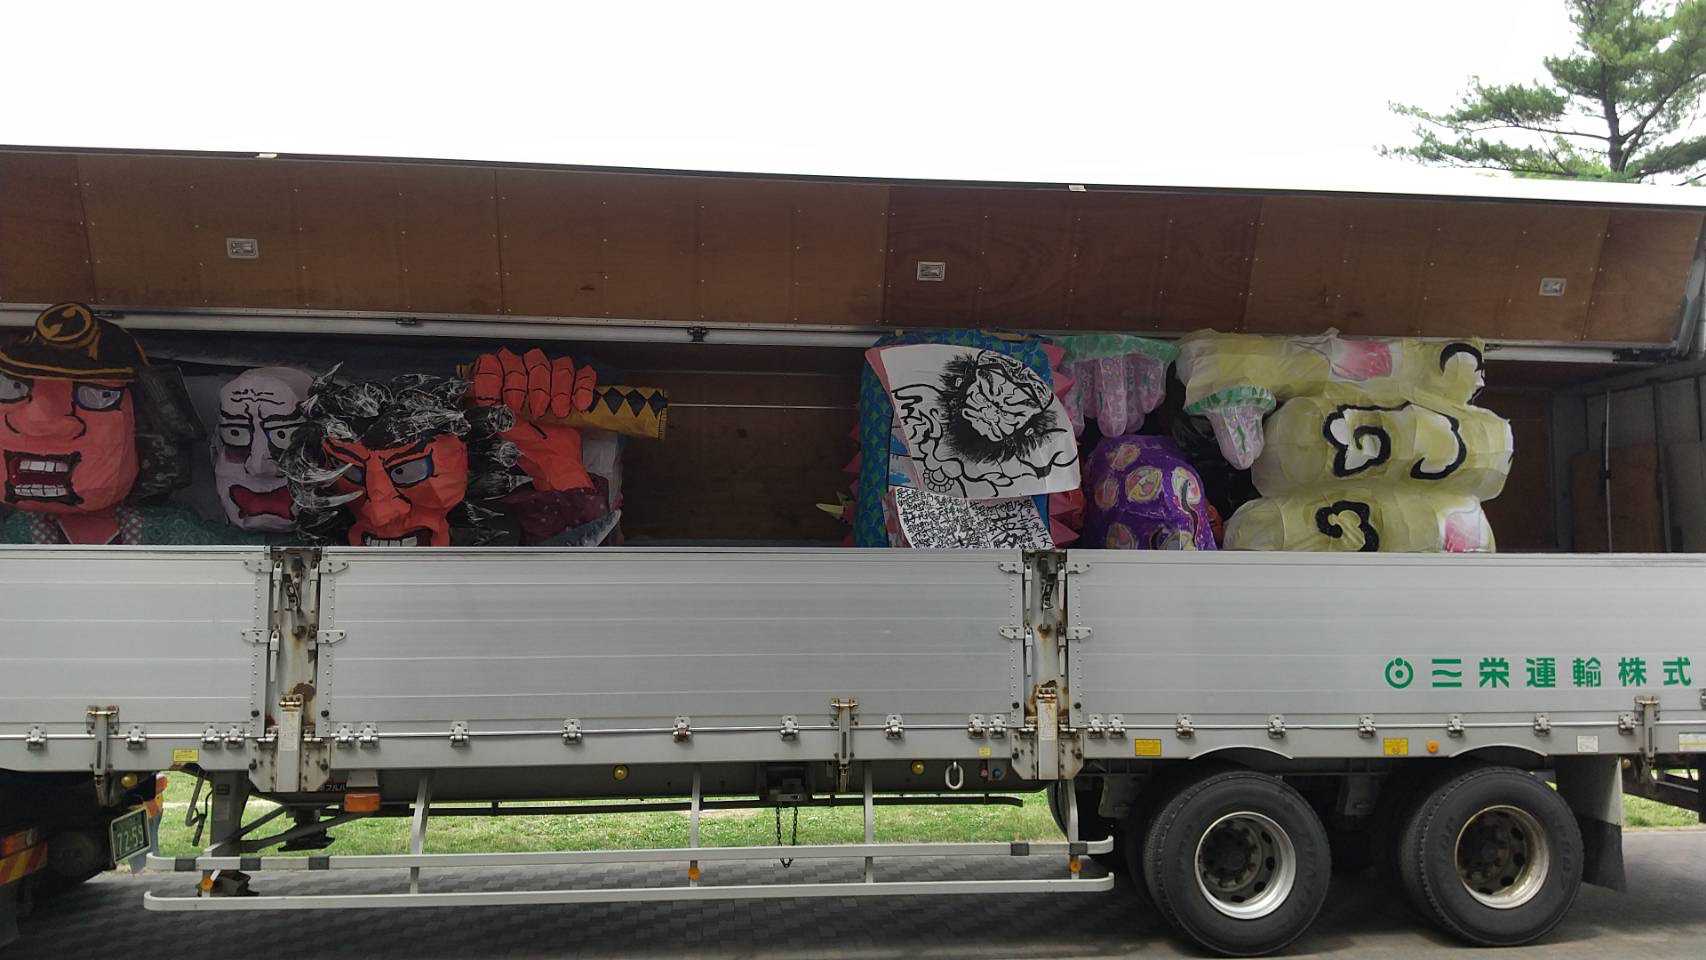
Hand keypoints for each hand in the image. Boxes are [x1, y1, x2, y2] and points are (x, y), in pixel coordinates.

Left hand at [470, 349, 595, 492]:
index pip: (497, 361)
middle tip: (536, 411)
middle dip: (536, 386)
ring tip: (557, 412)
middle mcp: (526, 375)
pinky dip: (581, 388)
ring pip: (559, 365)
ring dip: (559, 389)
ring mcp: (553, 379)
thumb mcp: (502, 428)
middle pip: (533, 358)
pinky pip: (583, 374)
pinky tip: (578, 405)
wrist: (555, 463)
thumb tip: (480, 392)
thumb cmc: (528, 447)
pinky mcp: (576, 387)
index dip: (505, 378)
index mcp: (503, 383)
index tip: (511, 402)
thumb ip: (490, 407)